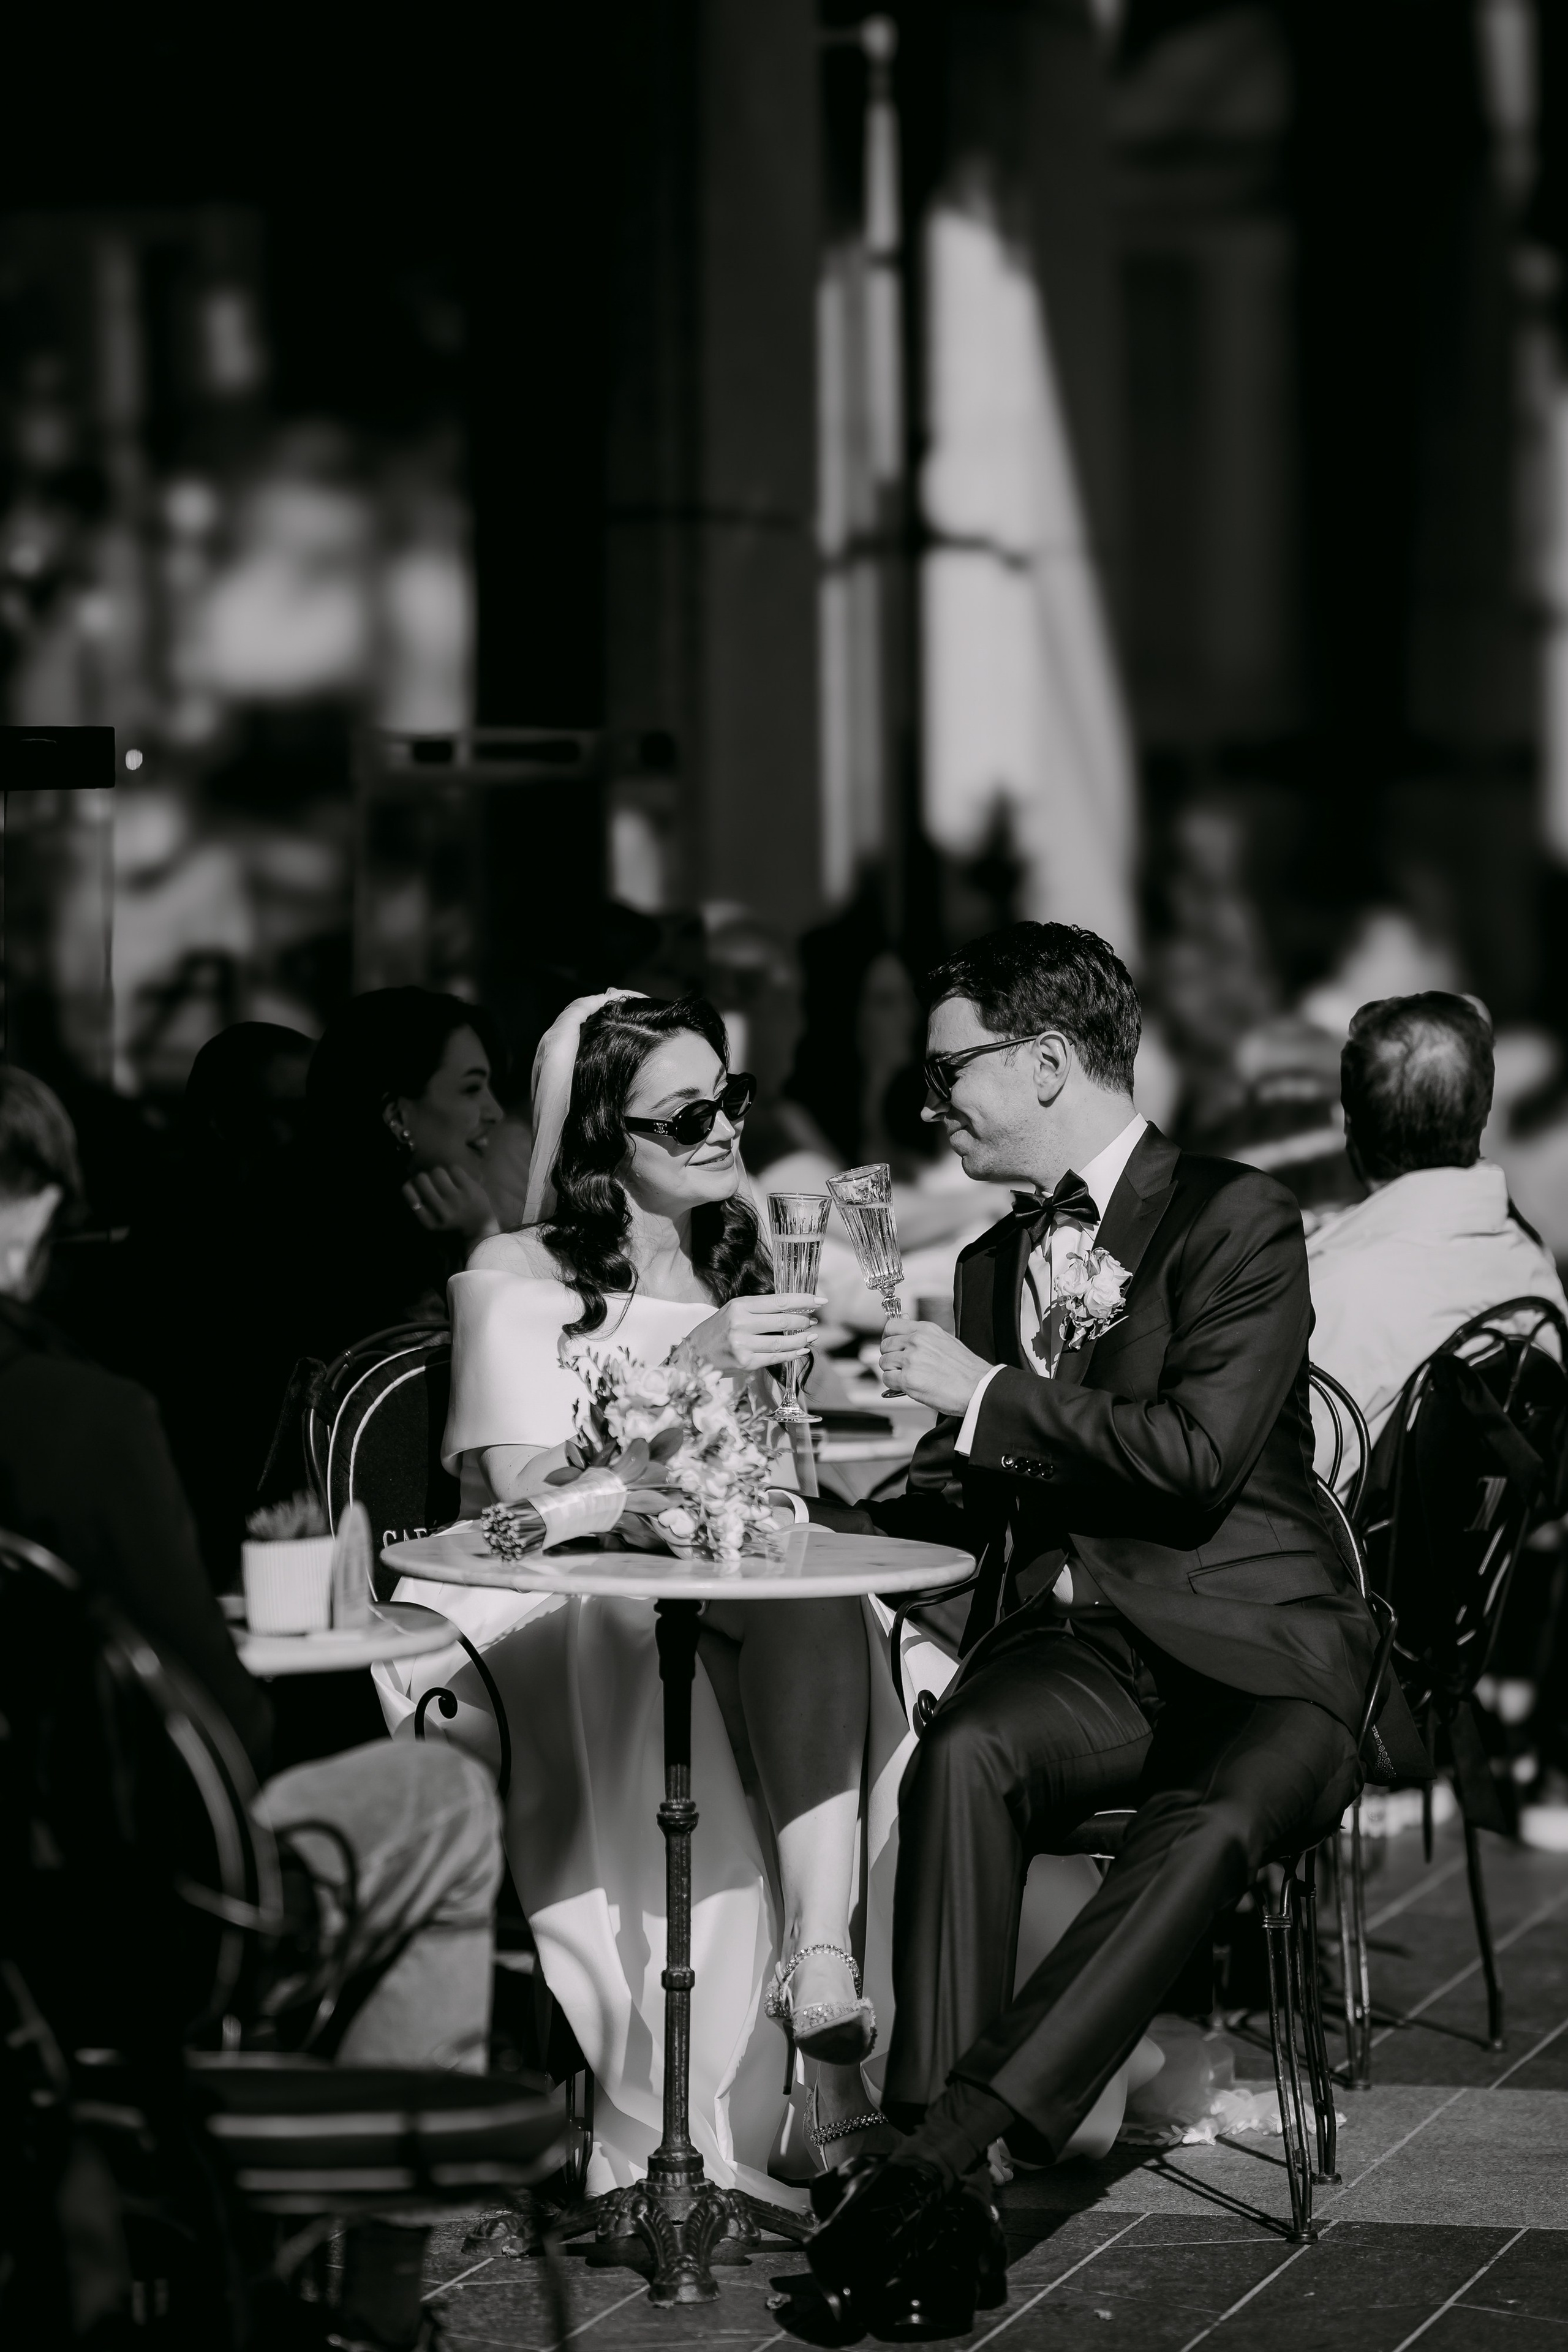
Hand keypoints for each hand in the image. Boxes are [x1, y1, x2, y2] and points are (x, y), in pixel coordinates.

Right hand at [403, 1162, 500, 1245]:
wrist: (480, 1229)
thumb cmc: (453, 1223)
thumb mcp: (432, 1222)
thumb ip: (420, 1205)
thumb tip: (410, 1181)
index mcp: (428, 1220)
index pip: (407, 1191)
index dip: (410, 1185)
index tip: (417, 1188)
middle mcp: (441, 1210)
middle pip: (422, 1178)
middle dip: (425, 1177)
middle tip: (432, 1182)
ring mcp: (457, 1200)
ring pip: (438, 1172)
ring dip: (439, 1174)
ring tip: (445, 1181)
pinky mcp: (471, 1190)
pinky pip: (454, 1170)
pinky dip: (454, 1172)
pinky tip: (457, 1180)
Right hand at [677, 1292, 825, 1376]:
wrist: (693, 1355)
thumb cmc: (717, 1331)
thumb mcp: (733, 1311)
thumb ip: (759, 1310)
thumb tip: (792, 1310)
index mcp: (739, 1306)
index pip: (779, 1301)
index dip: (803, 1301)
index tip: (820, 1301)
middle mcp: (741, 1324)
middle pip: (783, 1321)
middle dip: (803, 1320)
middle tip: (813, 1320)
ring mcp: (743, 1345)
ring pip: (782, 1342)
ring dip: (801, 1339)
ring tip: (811, 1336)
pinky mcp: (745, 1363)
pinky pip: (775, 1358)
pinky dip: (791, 1354)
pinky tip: (801, 1351)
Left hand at [879, 1317, 991, 1414]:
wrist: (979, 1388)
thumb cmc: (967, 1370)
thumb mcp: (947, 1342)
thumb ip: (924, 1337)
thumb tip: (906, 1334)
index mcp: (926, 1330)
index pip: (892, 1326)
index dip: (889, 1338)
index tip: (891, 1346)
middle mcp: (917, 1341)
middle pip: (885, 1345)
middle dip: (891, 1357)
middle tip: (901, 1367)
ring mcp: (911, 1360)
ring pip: (885, 1363)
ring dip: (893, 1372)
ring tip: (909, 1378)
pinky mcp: (908, 1379)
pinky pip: (888, 1379)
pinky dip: (894, 1385)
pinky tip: (909, 1387)